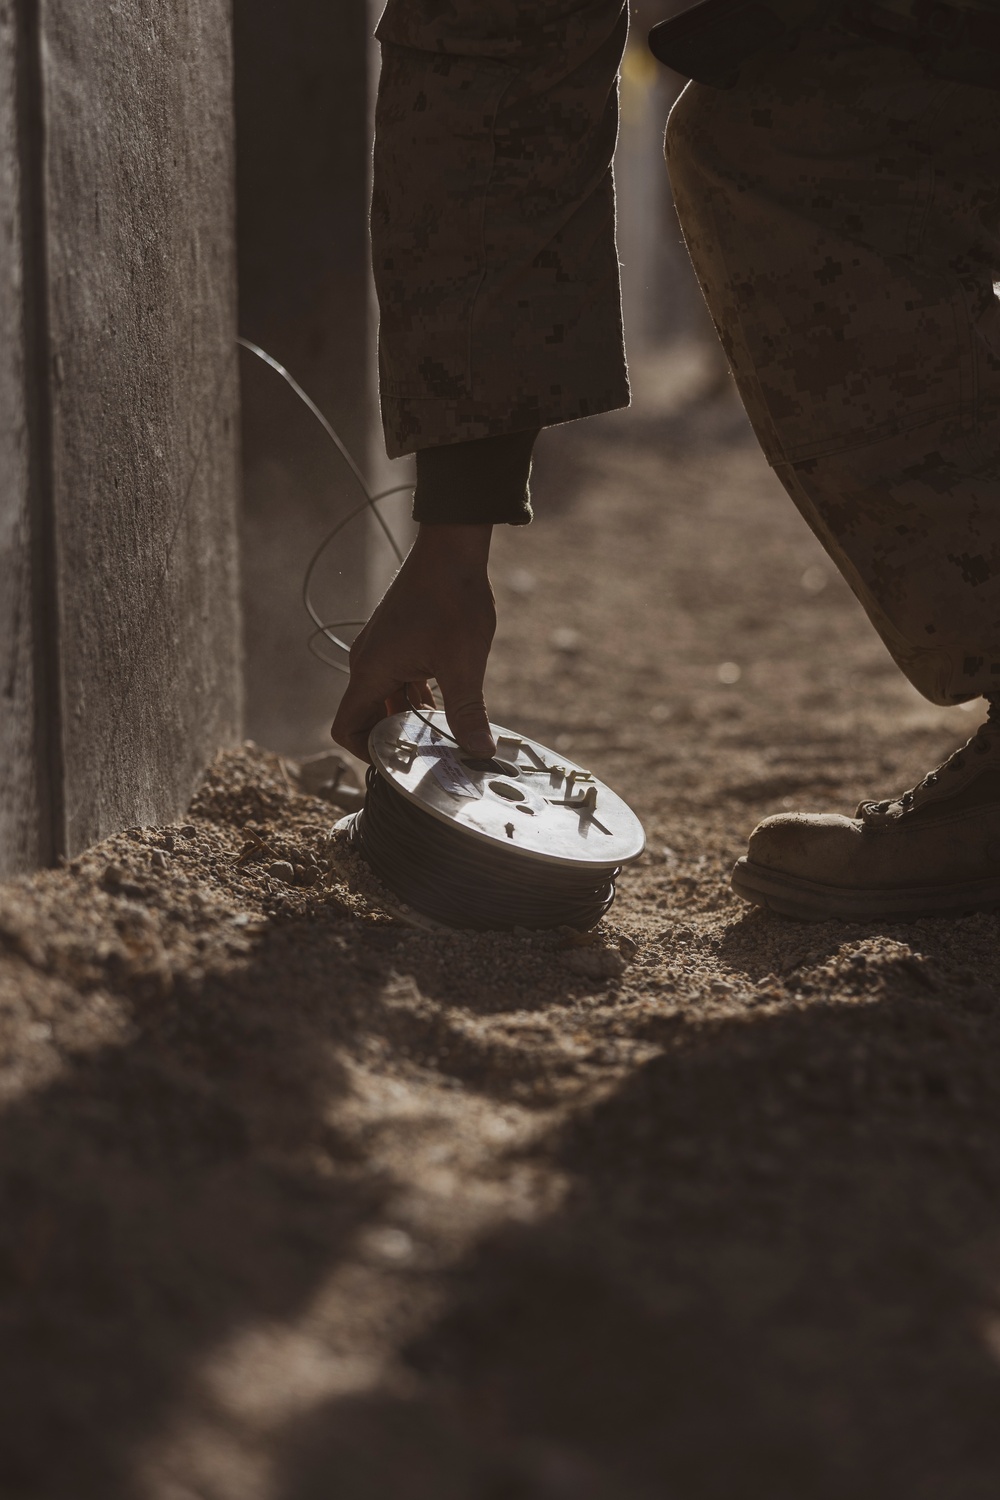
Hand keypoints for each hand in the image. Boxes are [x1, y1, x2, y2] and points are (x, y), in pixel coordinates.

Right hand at [331, 524, 496, 761]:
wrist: (453, 548)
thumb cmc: (452, 600)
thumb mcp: (462, 663)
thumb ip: (466, 712)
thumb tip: (479, 753)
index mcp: (370, 671)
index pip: (344, 727)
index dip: (365, 752)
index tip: (399, 763)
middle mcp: (368, 662)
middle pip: (368, 717)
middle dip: (396, 740)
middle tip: (430, 758)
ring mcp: (383, 650)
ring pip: (388, 699)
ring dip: (410, 720)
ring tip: (443, 738)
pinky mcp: (399, 640)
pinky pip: (400, 680)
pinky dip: (418, 698)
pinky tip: (448, 708)